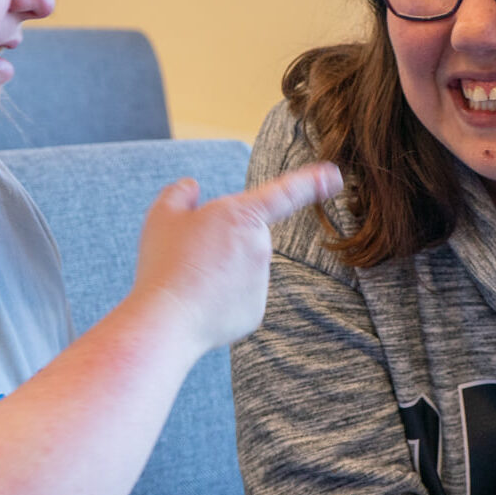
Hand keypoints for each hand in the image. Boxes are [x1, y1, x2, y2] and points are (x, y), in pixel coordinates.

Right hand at [129, 162, 342, 354]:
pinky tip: (199, 303)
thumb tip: (191, 187)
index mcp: (242, 214)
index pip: (284, 192)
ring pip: (241, 269)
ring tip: (191, 282)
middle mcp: (260, 246)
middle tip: (190, 256)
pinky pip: (239, 297)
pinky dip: (222, 299)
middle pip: (246, 237)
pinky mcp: (256, 311)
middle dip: (224, 243)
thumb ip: (179, 194)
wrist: (167, 319)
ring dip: (221, 272)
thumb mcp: (161, 216)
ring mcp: (261, 281)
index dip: (311, 181)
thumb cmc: (164, 262)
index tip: (334, 176)